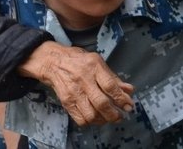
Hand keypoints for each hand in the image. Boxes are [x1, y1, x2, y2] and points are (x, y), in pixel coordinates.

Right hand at [16, 42, 134, 125]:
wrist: (53, 62)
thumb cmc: (78, 60)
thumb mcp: (98, 62)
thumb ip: (113, 77)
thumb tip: (129, 90)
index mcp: (93, 66)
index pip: (110, 86)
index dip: (121, 98)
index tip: (129, 105)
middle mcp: (83, 80)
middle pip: (101, 103)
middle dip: (114, 114)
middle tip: (120, 116)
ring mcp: (73, 92)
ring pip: (91, 114)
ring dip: (103, 120)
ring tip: (109, 118)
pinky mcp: (66, 102)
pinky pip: (80, 119)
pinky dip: (91, 122)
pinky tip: (96, 118)